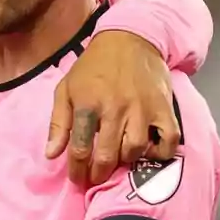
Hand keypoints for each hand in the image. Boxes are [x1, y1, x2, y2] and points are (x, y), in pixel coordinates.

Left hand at [46, 30, 180, 184]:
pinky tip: (148, 151)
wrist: (129, 39)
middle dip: (98, 174)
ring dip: (124, 162)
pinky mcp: (163, 108)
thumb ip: (58, 123)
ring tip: (118, 160)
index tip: (77, 179)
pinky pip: (167, 140)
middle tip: (96, 178)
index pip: (80, 149)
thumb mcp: (66, 88)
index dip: (77, 171)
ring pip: (134, 151)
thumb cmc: (93, 67)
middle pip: (106, 156)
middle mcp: (115, 109)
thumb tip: (52, 154)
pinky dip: (159, 152)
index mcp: (87, 104)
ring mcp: (142, 110)